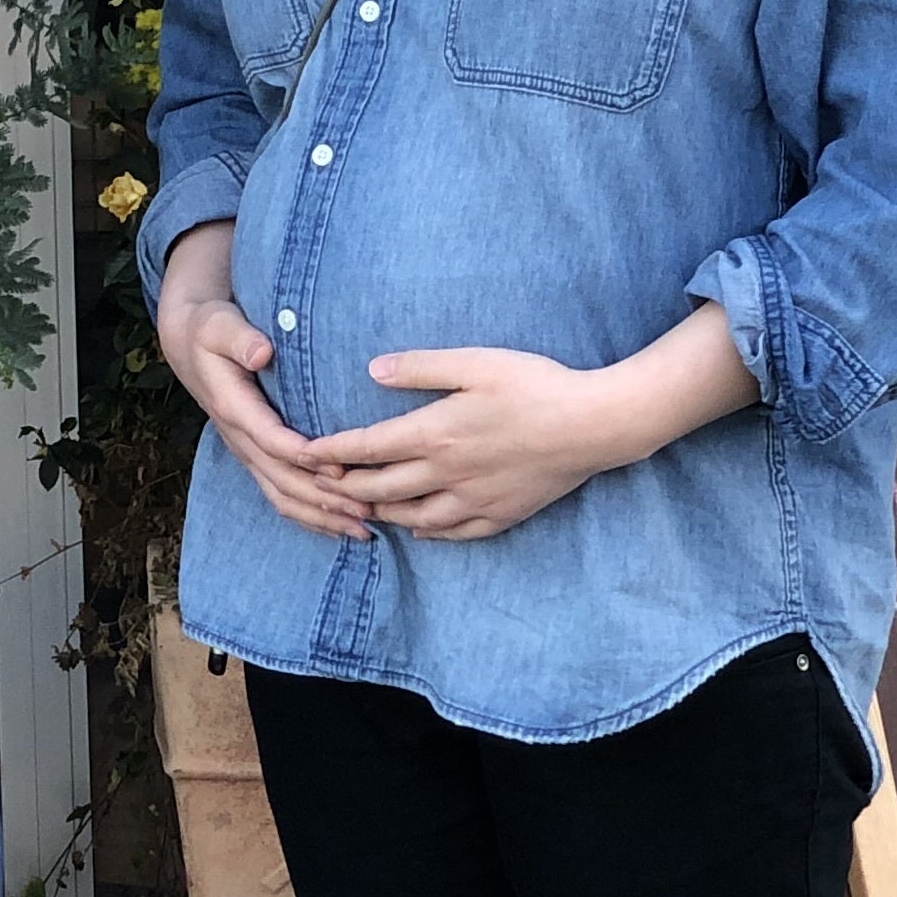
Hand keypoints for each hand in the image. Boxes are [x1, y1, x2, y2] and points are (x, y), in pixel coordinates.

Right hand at [155, 227, 372, 540]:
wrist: (189, 344)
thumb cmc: (211, 329)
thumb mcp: (219, 324)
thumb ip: (239, 338)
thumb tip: (261, 352)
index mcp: (234, 407)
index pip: (270, 439)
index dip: (304, 456)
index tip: (340, 467)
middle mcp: (240, 438)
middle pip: (282, 480)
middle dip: (325, 499)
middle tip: (369, 509)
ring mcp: (248, 453)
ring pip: (283, 496)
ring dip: (323, 516)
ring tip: (365, 530)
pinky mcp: (256, 458)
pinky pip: (282, 496)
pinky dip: (312, 517)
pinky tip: (343, 527)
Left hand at [325, 308, 759, 540]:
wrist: (593, 426)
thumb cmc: (534, 385)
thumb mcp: (473, 363)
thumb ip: (419, 369)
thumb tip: (370, 370)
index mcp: (434, 434)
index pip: (366, 449)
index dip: (330, 454)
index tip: (303, 455)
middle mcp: (447, 474)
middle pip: (381, 490)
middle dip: (344, 488)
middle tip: (318, 485)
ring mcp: (475, 500)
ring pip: (414, 518)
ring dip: (381, 513)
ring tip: (360, 508)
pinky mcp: (502, 514)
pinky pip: (456, 533)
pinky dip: (429, 533)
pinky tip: (420, 529)